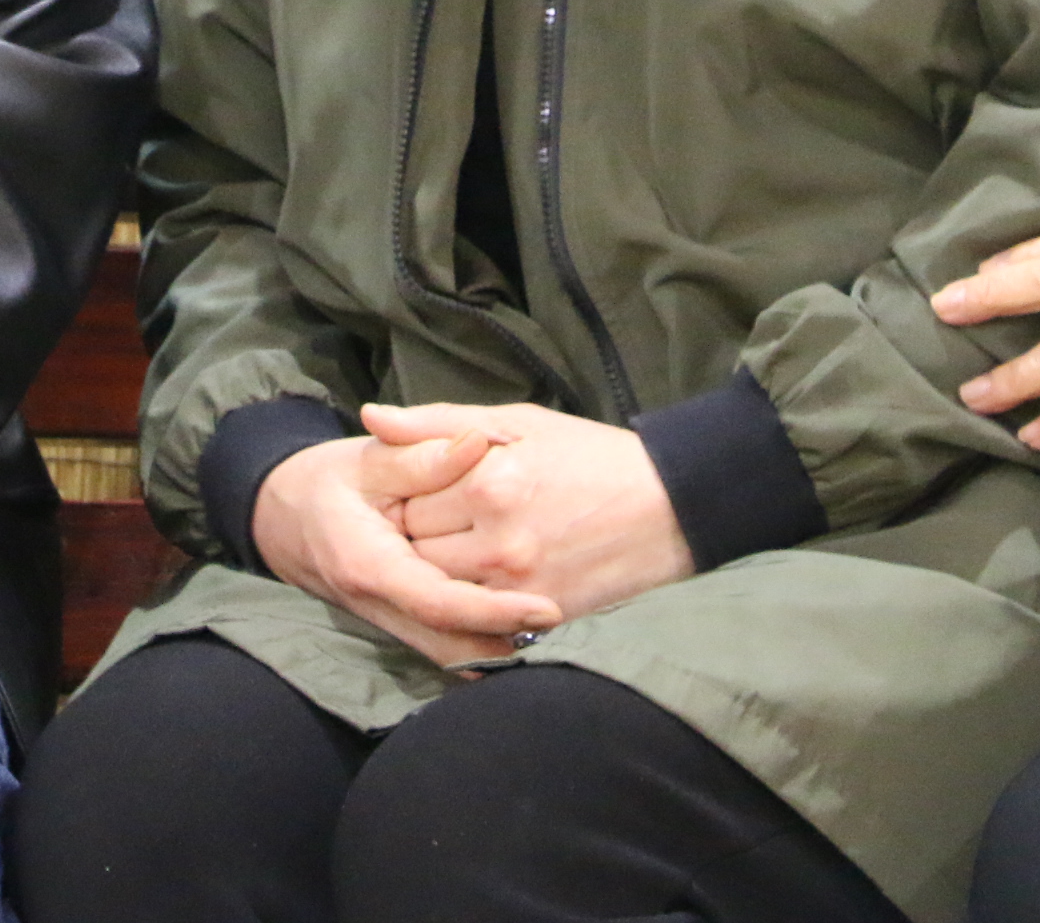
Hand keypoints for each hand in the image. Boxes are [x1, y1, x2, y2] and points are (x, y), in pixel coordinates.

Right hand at [251, 429, 562, 668]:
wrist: (277, 516)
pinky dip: (475, 643)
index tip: (546, 607)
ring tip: (546, 623)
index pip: (440, 603)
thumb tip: (477, 443)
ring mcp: (384, 618)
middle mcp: (378, 604)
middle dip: (506, 639)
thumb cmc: (325, 481)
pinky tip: (512, 630)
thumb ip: (422, 455)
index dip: (495, 611)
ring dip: (495, 646)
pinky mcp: (393, 620)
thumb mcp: (369, 458)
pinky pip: (439, 644)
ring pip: (446, 653)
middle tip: (562, 616)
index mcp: (370, 564)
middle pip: (450, 643)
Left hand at [374, 402, 692, 621]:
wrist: (669, 507)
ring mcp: (518, 585)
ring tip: (460, 547)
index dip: (409, 494)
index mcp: (489, 482)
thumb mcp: (518, 423)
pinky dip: (469, 603)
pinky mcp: (539, 617)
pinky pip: (476, 621)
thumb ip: (438, 423)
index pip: (407, 499)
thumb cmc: (590, 455)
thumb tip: (370, 418)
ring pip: (438, 590)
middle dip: (416, 536)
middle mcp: (498, 540)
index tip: (424, 489)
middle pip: (415, 550)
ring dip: (438, 572)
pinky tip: (483, 579)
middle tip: (437, 521)